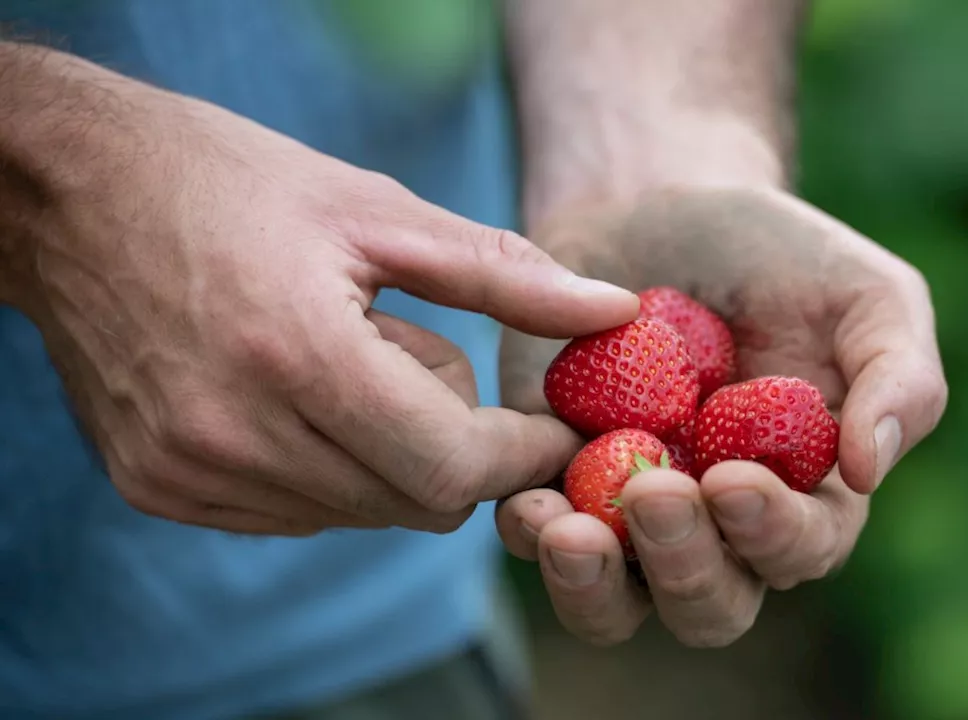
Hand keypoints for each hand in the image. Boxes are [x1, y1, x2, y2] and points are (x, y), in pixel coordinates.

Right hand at [4, 60, 636, 535]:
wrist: (69, 192)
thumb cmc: (233, 182)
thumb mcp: (378, 210)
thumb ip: (504, 273)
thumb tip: (614, 312)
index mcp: (295, 354)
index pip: (451, 468)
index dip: (522, 454)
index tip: (553, 425)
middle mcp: (234, 433)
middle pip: (416, 504)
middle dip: (461, 448)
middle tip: (431, 360)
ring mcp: (188, 472)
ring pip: (360, 514)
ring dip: (391, 456)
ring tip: (350, 361)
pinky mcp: (159, 487)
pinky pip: (295, 512)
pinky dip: (330, 467)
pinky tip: (299, 391)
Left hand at [497, 187, 946, 645]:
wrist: (659, 207)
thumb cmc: (779, 254)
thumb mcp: (868, 292)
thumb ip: (899, 376)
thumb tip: (871, 472)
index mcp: (806, 493)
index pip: (803, 548)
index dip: (772, 533)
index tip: (733, 478)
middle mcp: (719, 526)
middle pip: (710, 602)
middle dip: (685, 564)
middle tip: (656, 493)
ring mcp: (630, 515)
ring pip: (619, 603)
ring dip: (594, 585)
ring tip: (570, 531)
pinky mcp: (554, 483)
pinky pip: (539, 544)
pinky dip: (531, 536)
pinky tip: (526, 502)